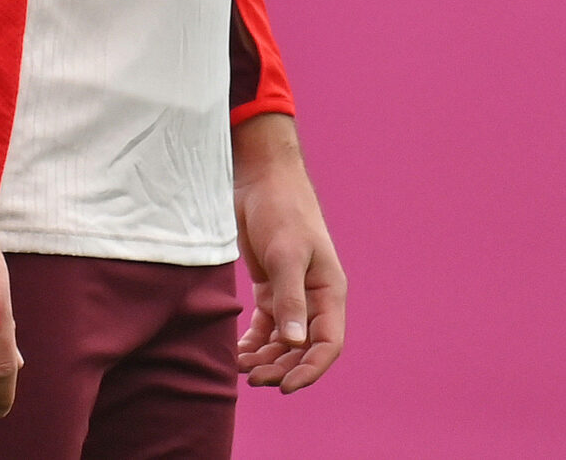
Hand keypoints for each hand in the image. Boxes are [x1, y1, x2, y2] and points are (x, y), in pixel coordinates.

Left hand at [233, 112, 345, 392]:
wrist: (261, 177)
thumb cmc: (282, 210)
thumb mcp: (286, 254)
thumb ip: (290, 299)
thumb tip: (295, 343)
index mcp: (328, 291)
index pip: (327, 344)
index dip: (310, 370)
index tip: (285, 388)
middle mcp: (313, 297)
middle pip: (303, 348)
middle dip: (281, 367)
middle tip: (253, 379)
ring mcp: (291, 293)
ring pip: (282, 340)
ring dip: (265, 358)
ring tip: (240, 369)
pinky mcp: (269, 286)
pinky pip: (265, 325)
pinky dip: (253, 342)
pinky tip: (237, 354)